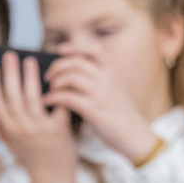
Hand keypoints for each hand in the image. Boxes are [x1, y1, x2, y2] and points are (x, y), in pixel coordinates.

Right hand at [0, 53, 79, 182]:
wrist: (52, 178)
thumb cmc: (32, 159)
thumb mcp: (12, 144)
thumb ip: (1, 128)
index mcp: (8, 130)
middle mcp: (21, 129)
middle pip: (12, 95)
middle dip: (10, 72)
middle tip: (10, 54)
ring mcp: (38, 129)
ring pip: (31, 97)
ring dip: (29, 76)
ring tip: (29, 60)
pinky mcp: (57, 129)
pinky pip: (55, 103)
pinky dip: (54, 89)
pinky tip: (54, 77)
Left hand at [40, 51, 156, 165]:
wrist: (135, 134)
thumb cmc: (121, 115)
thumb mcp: (113, 91)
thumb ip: (98, 81)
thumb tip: (75, 75)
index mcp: (111, 73)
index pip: (93, 50)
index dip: (74, 47)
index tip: (59, 50)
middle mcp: (106, 80)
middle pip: (77, 62)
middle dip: (58, 66)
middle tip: (48, 76)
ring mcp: (100, 95)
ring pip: (71, 77)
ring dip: (56, 82)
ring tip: (50, 90)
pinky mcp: (94, 111)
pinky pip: (69, 98)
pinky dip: (54, 97)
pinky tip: (48, 101)